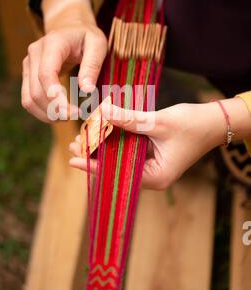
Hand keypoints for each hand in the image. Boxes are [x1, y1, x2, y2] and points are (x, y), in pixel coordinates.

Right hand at [21, 0, 106, 122]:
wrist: (69, 26)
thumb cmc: (86, 36)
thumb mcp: (98, 45)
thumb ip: (92, 65)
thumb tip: (87, 90)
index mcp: (52, 44)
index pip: (46, 74)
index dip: (56, 97)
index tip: (73, 112)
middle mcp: (34, 54)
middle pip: (36, 90)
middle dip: (55, 110)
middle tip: (76, 117)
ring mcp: (28, 64)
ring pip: (29, 98)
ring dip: (46, 114)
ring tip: (67, 118)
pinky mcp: (27, 75)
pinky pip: (28, 98)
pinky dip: (41, 111)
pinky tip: (58, 115)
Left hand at [69, 97, 250, 189]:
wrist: (215, 122)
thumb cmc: (193, 125)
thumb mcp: (158, 122)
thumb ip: (130, 119)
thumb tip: (103, 112)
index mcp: (156, 176)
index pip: (117, 174)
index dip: (93, 166)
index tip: (73, 159)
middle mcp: (152, 176)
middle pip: (116, 168)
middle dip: (95, 155)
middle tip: (74, 144)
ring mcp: (152, 166)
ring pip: (121, 159)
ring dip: (104, 147)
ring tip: (83, 138)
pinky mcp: (153, 155)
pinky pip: (130, 151)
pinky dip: (116, 141)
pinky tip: (102, 132)